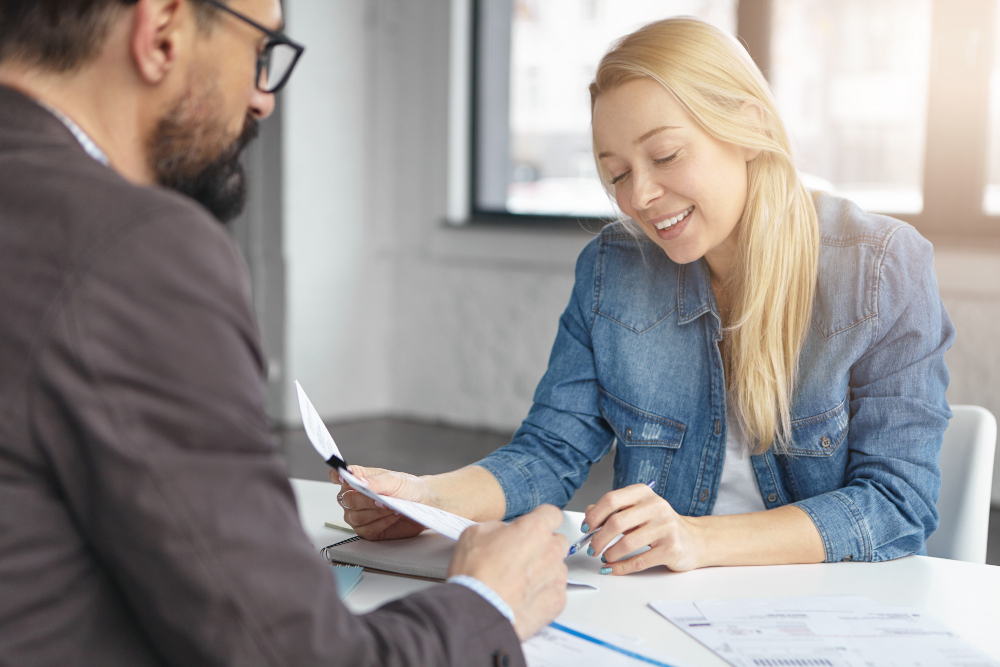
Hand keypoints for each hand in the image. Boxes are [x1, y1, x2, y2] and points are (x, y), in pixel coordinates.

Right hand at [333, 465, 428, 540]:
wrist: (423, 503)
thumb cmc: (407, 488)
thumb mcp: (394, 480)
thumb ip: (376, 481)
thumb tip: (359, 482)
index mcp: (357, 481)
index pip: (337, 476)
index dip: (336, 476)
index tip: (343, 477)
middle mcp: (354, 498)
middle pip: (347, 500)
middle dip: (365, 500)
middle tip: (382, 499)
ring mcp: (358, 516)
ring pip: (356, 517)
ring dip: (376, 512)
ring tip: (392, 507)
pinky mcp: (368, 531)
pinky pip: (367, 530)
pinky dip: (382, 523)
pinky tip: (392, 516)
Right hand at [447, 505, 567, 639]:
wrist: (477, 612)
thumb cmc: (475, 575)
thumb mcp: (475, 533)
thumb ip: (499, 528)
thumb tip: (504, 532)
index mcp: (534, 530)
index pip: (552, 514)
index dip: (541, 519)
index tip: (533, 526)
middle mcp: (551, 551)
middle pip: (558, 541)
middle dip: (543, 545)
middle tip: (522, 555)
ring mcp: (556, 577)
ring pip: (557, 567)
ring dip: (544, 570)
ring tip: (519, 581)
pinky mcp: (557, 601)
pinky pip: (555, 590)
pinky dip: (543, 593)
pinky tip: (524, 596)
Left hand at [583, 483, 703, 573]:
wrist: (693, 540)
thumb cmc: (659, 525)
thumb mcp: (637, 511)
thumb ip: (613, 510)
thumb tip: (588, 516)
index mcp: (643, 493)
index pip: (611, 500)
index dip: (594, 516)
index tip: (586, 529)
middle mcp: (656, 507)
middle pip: (616, 522)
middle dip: (598, 539)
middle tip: (592, 548)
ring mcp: (665, 528)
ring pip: (627, 543)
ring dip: (609, 554)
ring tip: (605, 557)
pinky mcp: (671, 549)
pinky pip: (639, 561)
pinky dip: (620, 567)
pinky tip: (612, 568)